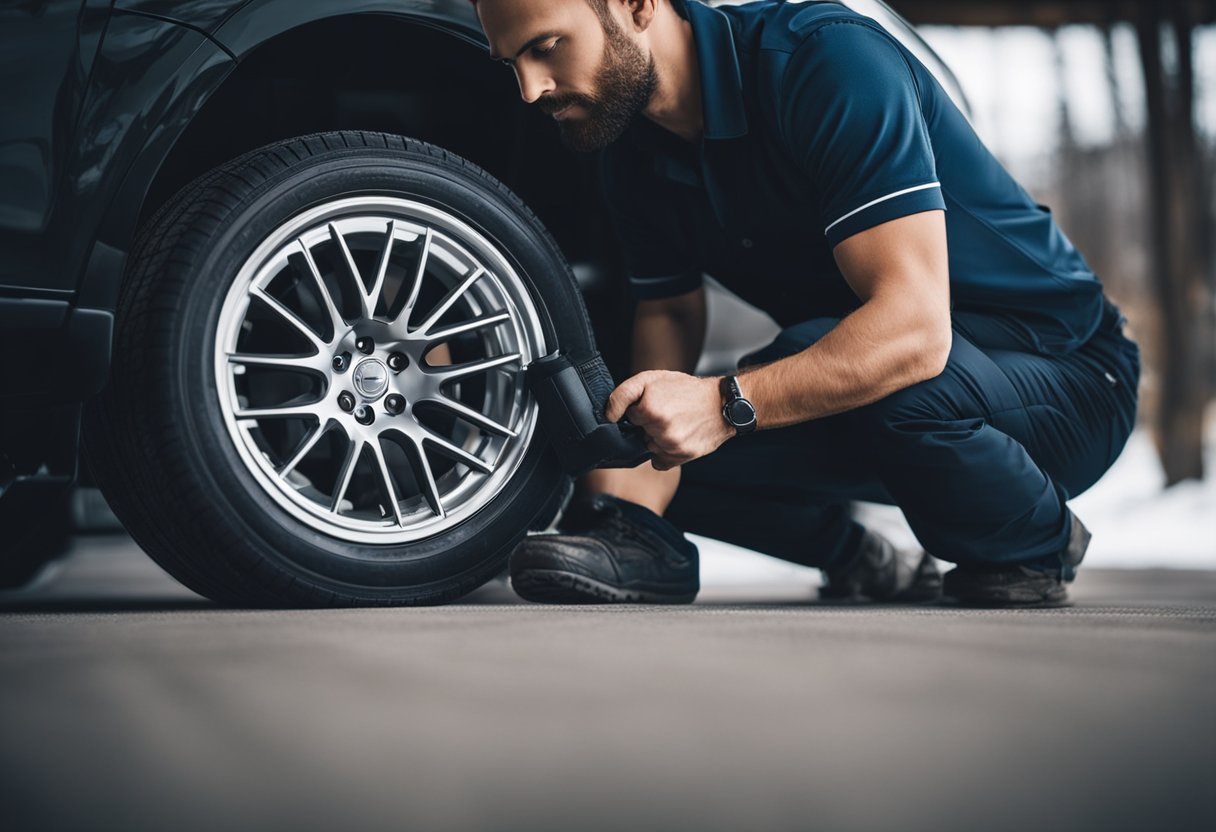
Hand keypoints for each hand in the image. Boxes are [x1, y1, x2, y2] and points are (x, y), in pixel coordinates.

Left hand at [604, 371, 734, 470]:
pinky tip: (678, 438)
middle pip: (640, 432)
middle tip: (670, 412)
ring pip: (649, 446)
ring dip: (658, 438)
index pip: (630, 416)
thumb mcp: (652, 378)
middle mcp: (660, 428)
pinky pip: (659, 461)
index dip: (641, 408)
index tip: (656, 404)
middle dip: (650, 423)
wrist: (721, 404)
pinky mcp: (680, 456)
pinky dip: (665, 453)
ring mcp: (671, 444)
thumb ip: (623, 394)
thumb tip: (609, 416)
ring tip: (677, 423)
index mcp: (649, 408)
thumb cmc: (687, 390)